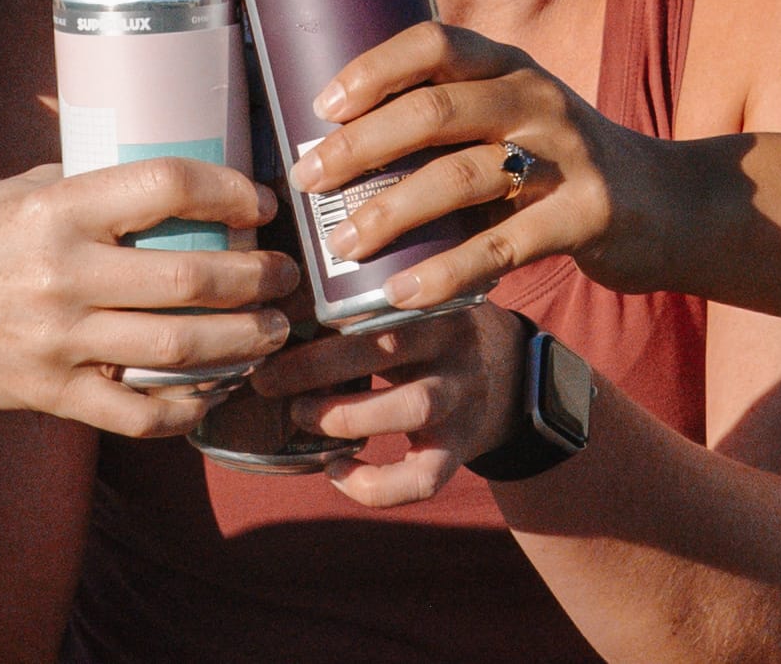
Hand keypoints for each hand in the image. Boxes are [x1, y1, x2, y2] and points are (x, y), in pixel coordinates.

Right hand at [0, 159, 297, 436]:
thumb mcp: (19, 189)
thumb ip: (91, 184)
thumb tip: (173, 176)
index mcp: (56, 208)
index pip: (166, 185)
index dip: (230, 192)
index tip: (262, 203)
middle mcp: (60, 273)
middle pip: (190, 277)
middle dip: (255, 278)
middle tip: (283, 275)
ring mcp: (55, 341)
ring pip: (178, 350)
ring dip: (240, 341)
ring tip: (269, 331)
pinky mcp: (48, 396)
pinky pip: (139, 414)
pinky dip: (189, 406)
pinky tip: (215, 389)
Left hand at [249, 303, 525, 506]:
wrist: (512, 374)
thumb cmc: (432, 332)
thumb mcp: (414, 299)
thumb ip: (366, 294)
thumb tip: (274, 298)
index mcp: (431, 299)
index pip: (381, 295)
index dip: (326, 309)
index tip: (277, 320)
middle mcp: (451, 345)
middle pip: (389, 349)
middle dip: (318, 366)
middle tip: (268, 379)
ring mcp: (460, 398)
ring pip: (412, 408)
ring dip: (347, 416)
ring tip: (301, 416)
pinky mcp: (460, 447)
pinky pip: (423, 478)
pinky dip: (375, 487)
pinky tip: (336, 471)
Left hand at [291, 23, 684, 312]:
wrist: (671, 204)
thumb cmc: (562, 165)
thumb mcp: (516, 120)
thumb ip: (452, 123)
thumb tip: (339, 149)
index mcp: (512, 66)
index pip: (435, 43)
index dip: (373, 70)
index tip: (320, 107)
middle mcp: (538, 98)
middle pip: (434, 110)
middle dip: (360, 147)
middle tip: (307, 182)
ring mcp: (567, 155)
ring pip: (461, 177)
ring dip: (391, 213)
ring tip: (343, 245)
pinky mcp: (588, 214)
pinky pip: (503, 244)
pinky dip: (447, 270)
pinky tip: (403, 291)